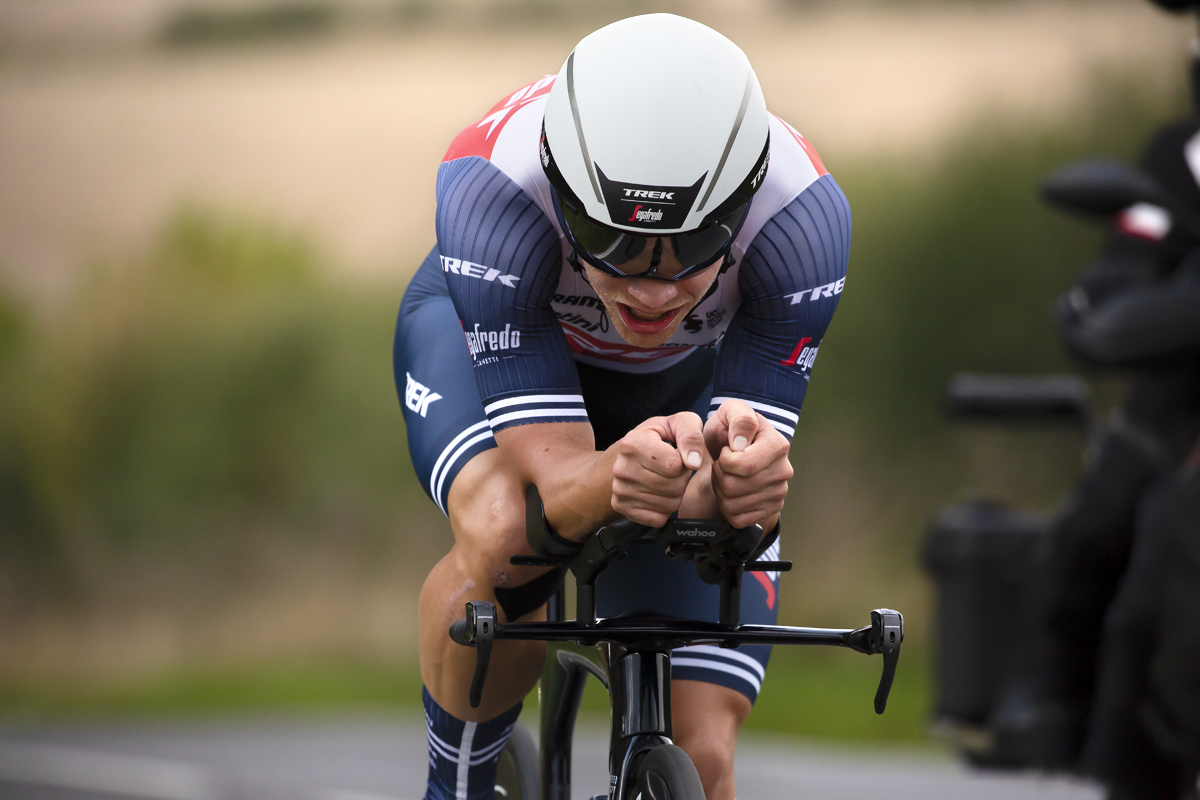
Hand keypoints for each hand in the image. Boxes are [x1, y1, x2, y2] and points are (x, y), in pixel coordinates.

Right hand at [611, 412, 706, 526]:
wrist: (631, 452)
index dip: (684, 462)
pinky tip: (658, 493)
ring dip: (675, 494)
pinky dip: (664, 509)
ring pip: (668, 505)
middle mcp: (621, 468)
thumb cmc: (659, 437)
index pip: (674, 466)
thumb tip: (693, 462)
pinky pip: (658, 519)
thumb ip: (691, 436)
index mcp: (633, 443)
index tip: (678, 455)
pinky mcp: (621, 507)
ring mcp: (619, 489)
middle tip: (674, 469)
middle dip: (681, 479)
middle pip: (673, 487)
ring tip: (666, 479)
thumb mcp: (679, 423)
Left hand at [704, 399, 792, 527]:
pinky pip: (738, 519)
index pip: (746, 466)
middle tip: (720, 465)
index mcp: (778, 445)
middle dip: (718, 475)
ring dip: (719, 491)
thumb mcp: (731, 412)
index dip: (724, 462)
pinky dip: (726, 507)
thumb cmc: (730, 429)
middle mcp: (784, 470)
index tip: (724, 450)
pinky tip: (729, 491)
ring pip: (733, 504)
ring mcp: (779, 492)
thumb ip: (739, 419)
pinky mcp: (771, 509)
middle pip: (735, 487)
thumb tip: (740, 444)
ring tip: (724, 476)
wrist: (733, 450)